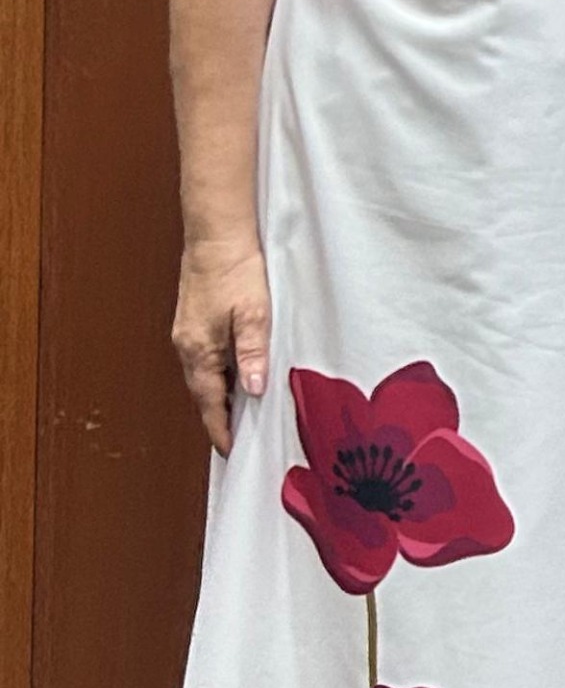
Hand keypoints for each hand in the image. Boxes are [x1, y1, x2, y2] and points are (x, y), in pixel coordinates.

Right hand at [173, 235, 271, 453]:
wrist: (216, 234)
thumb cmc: (235, 270)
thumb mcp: (254, 314)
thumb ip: (253, 353)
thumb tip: (252, 391)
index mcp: (198, 351)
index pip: (209, 403)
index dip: (221, 429)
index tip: (231, 452)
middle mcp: (187, 347)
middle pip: (205, 394)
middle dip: (220, 419)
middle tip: (242, 440)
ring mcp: (188, 335)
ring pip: (206, 377)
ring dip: (222, 397)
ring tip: (244, 415)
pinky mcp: (195, 323)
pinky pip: (207, 360)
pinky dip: (222, 375)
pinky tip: (240, 375)